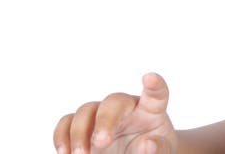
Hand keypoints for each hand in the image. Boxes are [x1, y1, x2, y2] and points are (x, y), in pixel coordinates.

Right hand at [53, 72, 178, 153]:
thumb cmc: (152, 149)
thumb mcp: (162, 150)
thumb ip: (158, 148)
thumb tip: (147, 144)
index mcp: (150, 110)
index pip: (156, 94)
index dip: (154, 85)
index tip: (150, 78)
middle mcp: (126, 108)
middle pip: (114, 102)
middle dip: (105, 120)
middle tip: (102, 142)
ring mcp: (103, 116)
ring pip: (86, 110)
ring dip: (80, 132)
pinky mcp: (84, 127)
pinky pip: (67, 122)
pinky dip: (62, 136)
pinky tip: (65, 152)